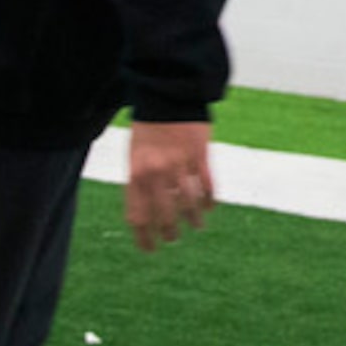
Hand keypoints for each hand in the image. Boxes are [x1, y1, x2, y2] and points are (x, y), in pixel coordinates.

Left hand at [124, 119, 214, 251]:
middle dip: (170, 233)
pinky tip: (209, 207)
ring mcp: (179, 164)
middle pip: (165, 215)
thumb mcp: (135, 155)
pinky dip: (209, 200)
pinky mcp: (200, 155)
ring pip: (189, 204)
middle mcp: (157, 173)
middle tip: (173, 239)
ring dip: (193, 220)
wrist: (167, 95)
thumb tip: (148, 214)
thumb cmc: (148, 127)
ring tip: (196, 227)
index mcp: (136, 174)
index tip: (150, 250)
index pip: (138, 216)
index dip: (144, 238)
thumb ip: (140, 183)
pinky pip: (207, 186)